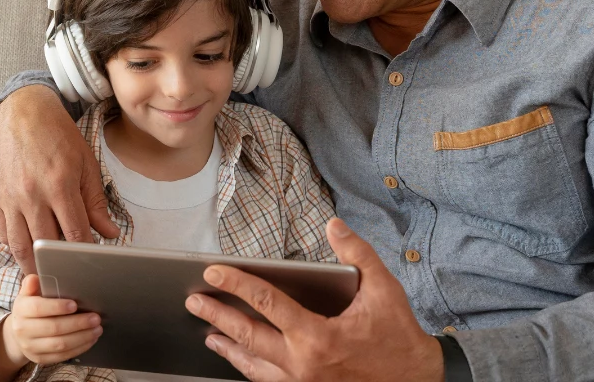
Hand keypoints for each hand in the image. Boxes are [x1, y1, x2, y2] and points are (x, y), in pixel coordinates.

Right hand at [0, 85, 118, 274]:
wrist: (23, 115)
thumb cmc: (59, 138)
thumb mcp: (86, 165)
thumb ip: (95, 202)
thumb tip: (109, 233)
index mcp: (59, 186)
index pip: (75, 234)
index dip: (83, 254)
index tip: (90, 265)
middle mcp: (31, 195)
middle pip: (45, 245)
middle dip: (57, 265)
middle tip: (67, 278)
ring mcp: (9, 198)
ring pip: (18, 246)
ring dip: (31, 265)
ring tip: (44, 275)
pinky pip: (1, 233)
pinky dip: (13, 246)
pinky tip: (25, 251)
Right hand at [3, 275, 103, 366]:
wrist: (18, 334)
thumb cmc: (30, 309)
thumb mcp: (28, 294)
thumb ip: (32, 285)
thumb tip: (35, 278)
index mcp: (21, 310)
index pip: (38, 308)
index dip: (57, 307)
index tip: (75, 305)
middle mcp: (22, 330)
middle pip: (53, 328)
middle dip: (78, 323)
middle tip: (96, 318)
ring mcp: (30, 347)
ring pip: (60, 344)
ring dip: (82, 337)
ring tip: (97, 329)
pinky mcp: (39, 359)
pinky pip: (62, 356)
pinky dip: (79, 348)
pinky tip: (90, 340)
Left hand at [185, 218, 443, 381]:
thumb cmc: (399, 338)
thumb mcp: (383, 290)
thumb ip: (357, 254)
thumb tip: (335, 225)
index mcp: (317, 337)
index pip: (266, 303)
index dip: (236, 283)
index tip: (213, 272)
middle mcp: (303, 365)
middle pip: (247, 337)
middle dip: (216, 316)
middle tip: (194, 301)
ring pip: (252, 366)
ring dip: (228, 347)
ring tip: (210, 333)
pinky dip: (249, 368)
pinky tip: (242, 359)